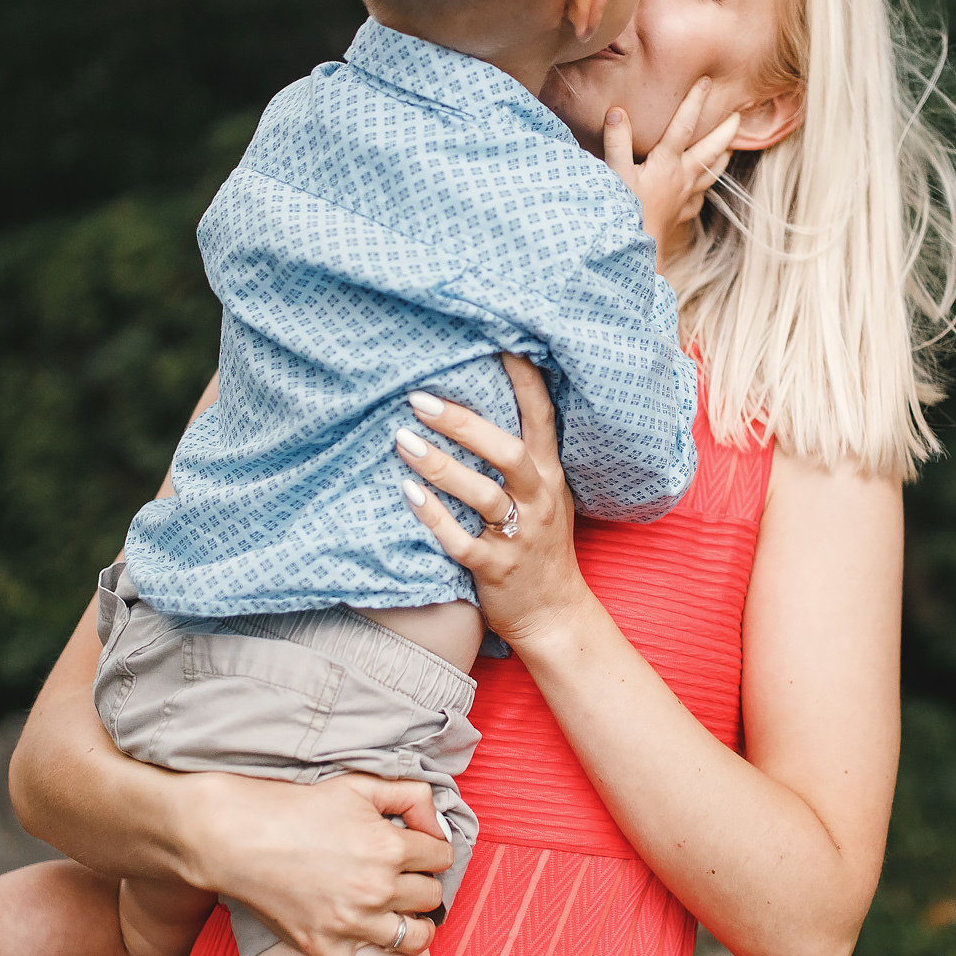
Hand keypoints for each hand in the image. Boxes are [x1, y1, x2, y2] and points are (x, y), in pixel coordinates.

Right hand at [181, 769, 451, 955]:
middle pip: (431, 896)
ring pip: (413, 940)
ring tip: (403, 920)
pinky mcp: (322, 947)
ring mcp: (351, 923)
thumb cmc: (296, 805)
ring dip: (415, 930)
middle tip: (400, 875)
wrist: (236, 834)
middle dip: (422, 885)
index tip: (415, 846)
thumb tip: (437, 820)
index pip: (441, 856)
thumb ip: (409, 794)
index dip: (431, 849)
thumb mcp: (359, 784)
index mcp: (389, 846)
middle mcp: (377, 889)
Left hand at [396, 354, 595, 652]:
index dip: (524, 378)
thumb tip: (478, 403)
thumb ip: (525, 455)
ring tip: (402, 441)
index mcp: (550, 474)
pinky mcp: (496, 569)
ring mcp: (520, 536)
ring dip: (441, 465)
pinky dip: (434, 517)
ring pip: (482, 495)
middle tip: (420, 400)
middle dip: (465, 423)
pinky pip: (462, 541)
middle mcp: (540, 500)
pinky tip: (407, 494)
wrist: (554, 614)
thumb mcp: (546, 494)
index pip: (542, 416)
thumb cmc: (541, 544)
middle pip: (508, 452)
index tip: (499, 341)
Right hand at [603, 76, 741, 264]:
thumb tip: (617, 111)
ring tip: (732, 147)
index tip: (706, 82)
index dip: (694, 102)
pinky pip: (698, 199)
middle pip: (710, 149)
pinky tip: (702, 189)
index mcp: (667, 163)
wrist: (636, 253)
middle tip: (739, 115)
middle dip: (725, 130)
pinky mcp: (680, 215)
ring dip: (723, 157)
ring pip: (711, 173)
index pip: (683, 126)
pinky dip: (703, 189)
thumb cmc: (624, 212)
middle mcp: (682, 178)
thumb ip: (616, 141)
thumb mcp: (615, 173)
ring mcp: (684, 197)